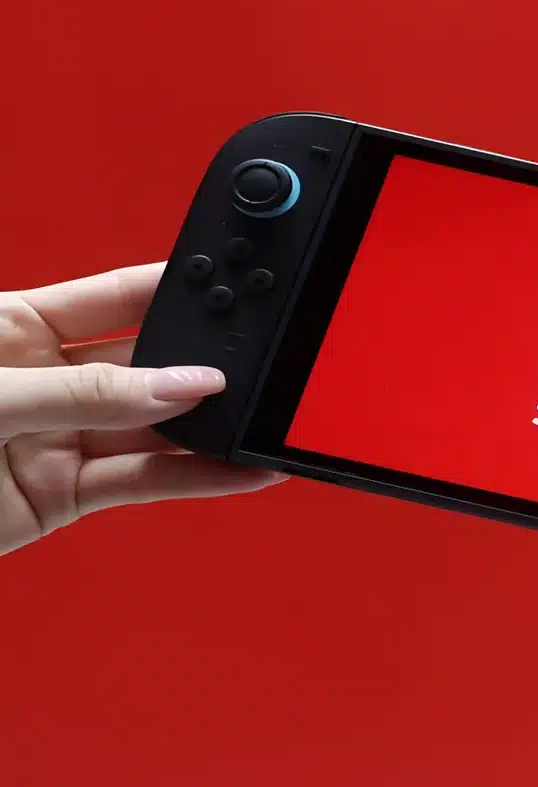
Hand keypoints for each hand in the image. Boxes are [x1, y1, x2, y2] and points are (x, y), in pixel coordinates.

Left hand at [0, 262, 285, 555]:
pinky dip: (198, 480)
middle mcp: (42, 379)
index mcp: (13, 324)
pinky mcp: (61, 496)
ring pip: (152, 429)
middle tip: (258, 365)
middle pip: (145, 365)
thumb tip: (180, 385)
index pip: (119, 296)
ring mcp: (55, 439)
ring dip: (210, 429)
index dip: (178, 290)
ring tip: (264, 422)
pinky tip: (243, 469)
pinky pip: (143, 482)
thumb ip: (88, 392)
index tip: (238, 290)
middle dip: (202, 366)